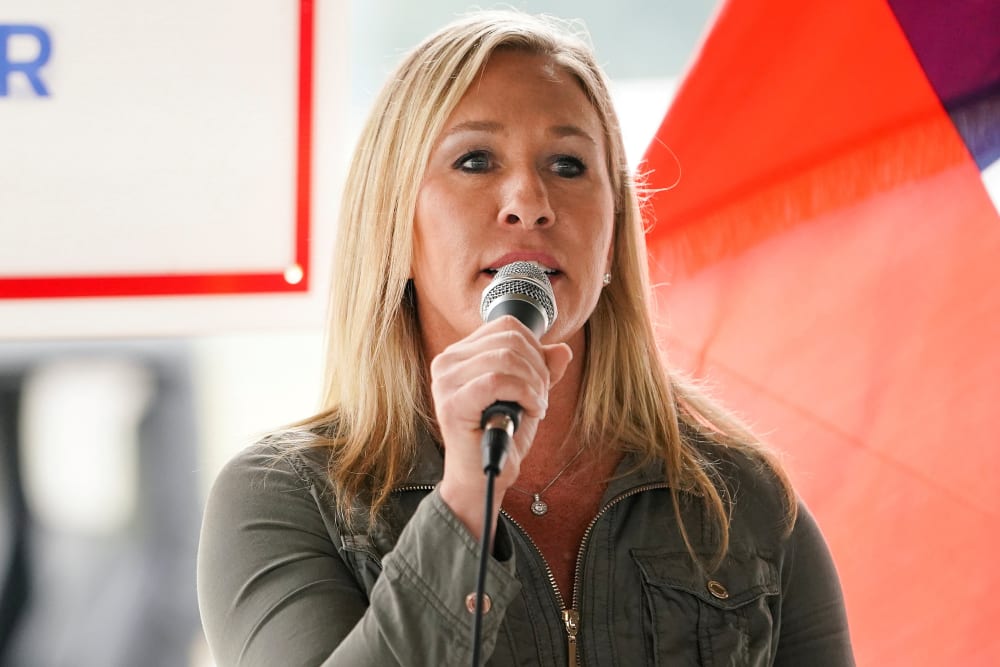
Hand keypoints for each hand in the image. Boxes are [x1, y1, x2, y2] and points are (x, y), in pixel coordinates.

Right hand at [431, 316, 572, 535]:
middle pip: (510, 339)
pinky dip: (525, 394)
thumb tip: (562, 350)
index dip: (535, 348)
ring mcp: (446, 382)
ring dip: (534, 383)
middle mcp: (447, 362)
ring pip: (506, 358)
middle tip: (540, 396)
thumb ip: (542, 370)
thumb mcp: (527, 394)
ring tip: (536, 405)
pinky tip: (532, 410)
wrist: (482, 477)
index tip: (540, 379)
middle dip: (538, 367)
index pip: (506, 326)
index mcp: (460, 353)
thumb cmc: (500, 435)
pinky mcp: (452, 404)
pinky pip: (498, 381)